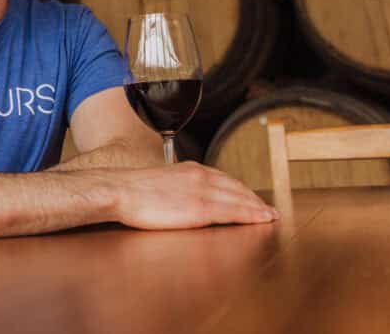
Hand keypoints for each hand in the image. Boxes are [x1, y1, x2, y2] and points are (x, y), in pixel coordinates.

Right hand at [110, 162, 277, 229]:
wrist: (119, 190)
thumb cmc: (132, 191)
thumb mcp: (160, 183)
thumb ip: (177, 188)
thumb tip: (181, 200)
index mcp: (190, 170)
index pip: (224, 179)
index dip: (242, 190)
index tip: (252, 198)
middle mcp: (200, 176)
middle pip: (237, 187)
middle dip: (254, 199)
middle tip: (269, 210)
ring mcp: (202, 190)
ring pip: (240, 198)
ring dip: (257, 207)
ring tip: (270, 216)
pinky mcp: (200, 207)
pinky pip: (233, 211)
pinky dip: (251, 215)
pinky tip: (261, 220)